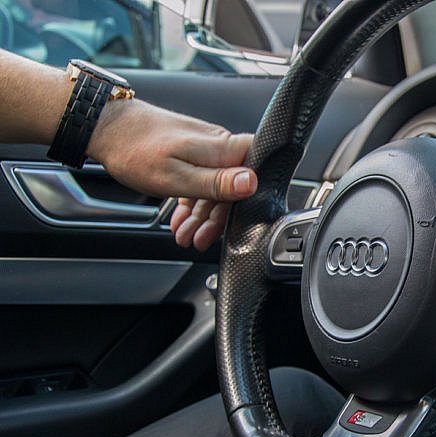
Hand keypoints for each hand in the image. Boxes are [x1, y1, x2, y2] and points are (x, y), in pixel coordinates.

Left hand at [87, 100, 255, 250]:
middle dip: (216, 218)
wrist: (106, 127)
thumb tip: (252, 183)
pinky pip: (201, 181)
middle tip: (200, 239)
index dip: (252, 199)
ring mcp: (207, 150)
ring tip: (185, 234)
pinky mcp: (194, 153)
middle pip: (235, 188)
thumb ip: (216, 183)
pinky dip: (192, 202)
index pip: (258, 171)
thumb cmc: (136, 150)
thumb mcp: (176, 177)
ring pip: (216, 188)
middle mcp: (221, 146)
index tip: (234, 222)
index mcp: (223, 148)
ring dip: (201, 215)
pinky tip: (181, 217)